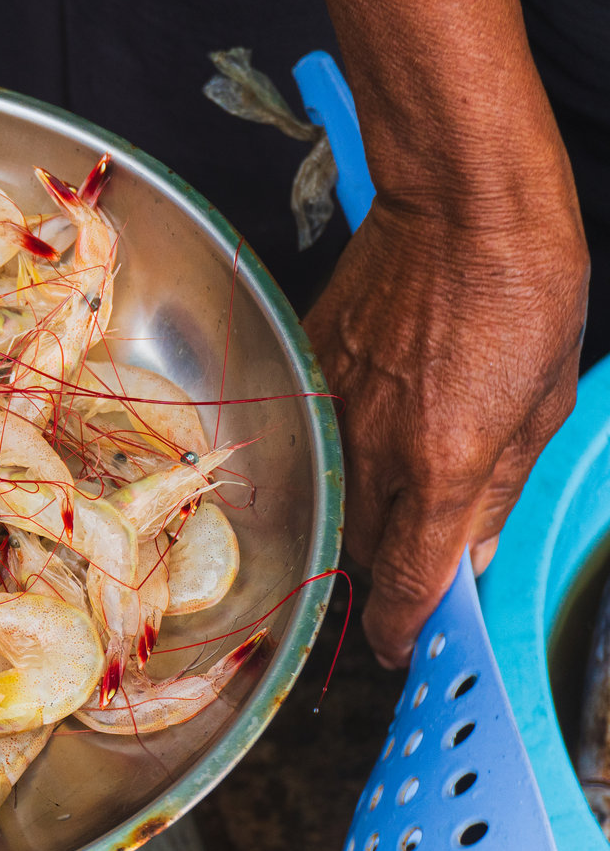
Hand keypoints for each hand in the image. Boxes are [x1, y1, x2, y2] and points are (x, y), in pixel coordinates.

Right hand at [304, 193, 587, 666]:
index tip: (405, 646)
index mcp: (444, 463)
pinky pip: (313, 444)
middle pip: (361, 550)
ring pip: (331, 501)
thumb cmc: (522, 291)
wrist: (460, 203)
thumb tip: (471, 552)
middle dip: (386, 574)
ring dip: (360, 519)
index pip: (407, 579)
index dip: (403, 627)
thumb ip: (499, 491)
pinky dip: (336, 459)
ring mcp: (332, 411)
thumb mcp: (542, 405)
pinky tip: (368, 438)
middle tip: (413, 570)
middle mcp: (374, 447)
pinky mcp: (308, 374)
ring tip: (396, 498)